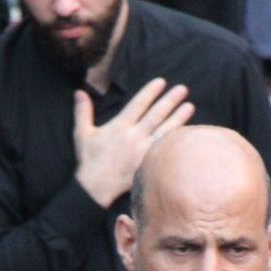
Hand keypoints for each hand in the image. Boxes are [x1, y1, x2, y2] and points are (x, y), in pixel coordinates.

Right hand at [73, 77, 194, 207]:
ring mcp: (143, 151)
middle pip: (156, 115)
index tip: (161, 82)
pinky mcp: (148, 164)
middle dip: (170, 100)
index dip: (151, 92)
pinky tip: (186, 132)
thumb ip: (83, 111)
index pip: (138, 104)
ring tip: (190, 106)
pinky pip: (164, 149)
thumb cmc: (89, 160)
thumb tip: (79, 92)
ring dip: (178, 118)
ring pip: (164, 130)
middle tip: (183, 89)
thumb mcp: (82, 133)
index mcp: (119, 126)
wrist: (95, 188)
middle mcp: (133, 137)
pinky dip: (175, 140)